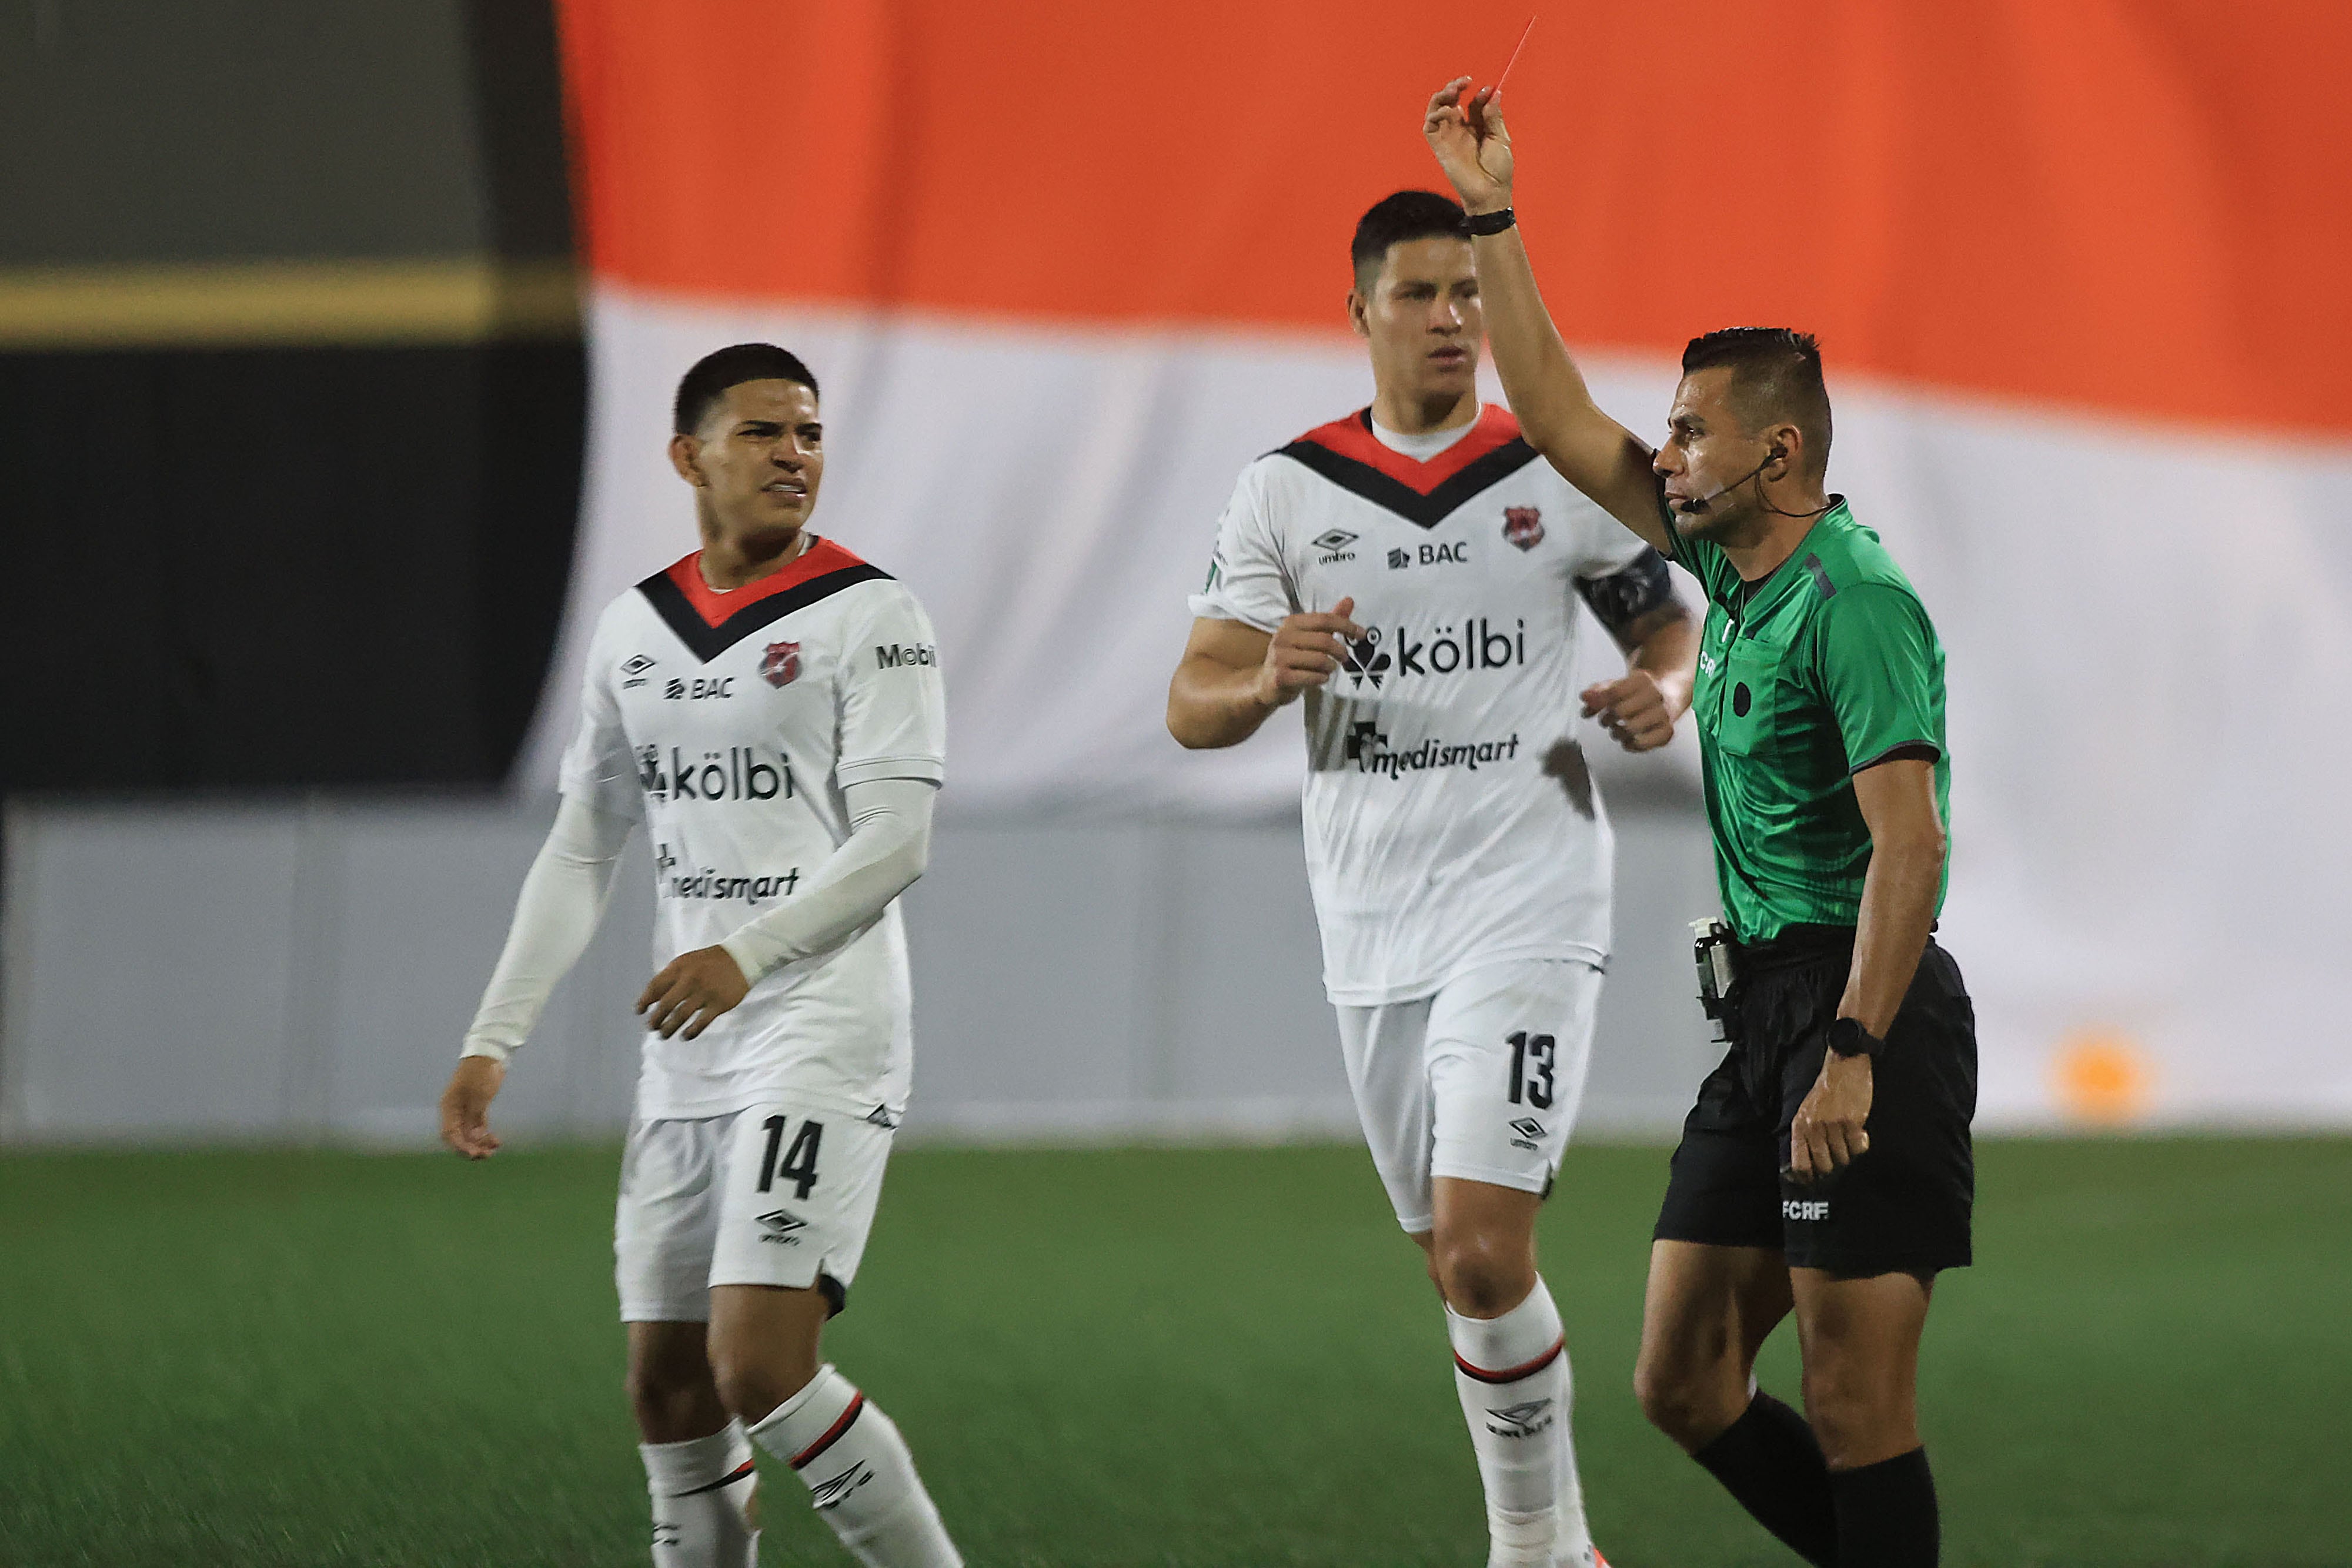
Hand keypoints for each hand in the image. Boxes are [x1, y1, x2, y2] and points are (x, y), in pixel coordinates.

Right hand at [439, 1055, 505, 1159]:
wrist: (490, 1055)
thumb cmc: (481, 1072)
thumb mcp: (478, 1094)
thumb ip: (475, 1115)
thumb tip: (474, 1136)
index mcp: (449, 1107)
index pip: (449, 1133)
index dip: (460, 1146)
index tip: (473, 1153)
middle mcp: (454, 1112)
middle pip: (458, 1137)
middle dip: (470, 1148)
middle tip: (484, 1156)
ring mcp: (466, 1111)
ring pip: (469, 1135)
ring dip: (479, 1144)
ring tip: (493, 1150)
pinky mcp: (477, 1109)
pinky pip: (478, 1128)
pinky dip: (485, 1136)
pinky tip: (496, 1142)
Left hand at [637, 945, 751, 1039]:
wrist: (742, 958)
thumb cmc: (709, 963)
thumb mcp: (686, 963)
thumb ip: (669, 978)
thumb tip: (650, 1000)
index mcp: (680, 968)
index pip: (655, 986)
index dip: (644, 1001)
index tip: (639, 1012)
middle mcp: (690, 979)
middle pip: (665, 1005)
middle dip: (655, 1019)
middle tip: (652, 1027)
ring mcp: (705, 992)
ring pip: (680, 1016)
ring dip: (669, 1028)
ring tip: (664, 1035)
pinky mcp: (719, 1003)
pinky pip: (701, 1023)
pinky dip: (690, 1032)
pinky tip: (685, 1036)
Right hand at [1255, 597, 1364, 708]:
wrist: (1265, 684)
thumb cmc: (1291, 658)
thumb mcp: (1309, 637)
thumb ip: (1329, 621)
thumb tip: (1349, 600)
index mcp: (1291, 623)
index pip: (1324, 619)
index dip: (1346, 625)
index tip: (1362, 634)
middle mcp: (1283, 637)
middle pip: (1324, 641)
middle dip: (1340, 651)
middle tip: (1344, 658)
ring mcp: (1279, 657)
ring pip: (1320, 660)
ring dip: (1330, 667)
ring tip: (1328, 669)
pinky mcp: (1280, 677)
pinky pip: (1313, 677)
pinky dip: (1322, 679)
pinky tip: (1319, 678)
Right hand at [1424, 77, 1513, 213]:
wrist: (1490, 193)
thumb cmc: (1499, 170)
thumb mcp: (1500, 138)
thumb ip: (1493, 116)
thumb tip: (1493, 91)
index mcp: (1477, 127)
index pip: (1472, 103)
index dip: (1478, 93)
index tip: (1487, 90)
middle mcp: (1461, 129)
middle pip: (1451, 101)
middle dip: (1455, 87)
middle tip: (1465, 82)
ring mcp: (1448, 137)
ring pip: (1437, 109)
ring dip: (1442, 96)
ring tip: (1453, 91)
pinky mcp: (1439, 147)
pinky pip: (1429, 126)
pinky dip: (1435, 113)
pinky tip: (1449, 111)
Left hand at [1582, 669, 1687, 751]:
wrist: (1667, 696)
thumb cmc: (1637, 693)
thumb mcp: (1616, 686)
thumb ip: (1597, 692)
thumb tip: (1585, 697)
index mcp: (1643, 679)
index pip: (1614, 693)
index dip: (1598, 703)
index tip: (1593, 707)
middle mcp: (1656, 695)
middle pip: (1621, 711)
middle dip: (1607, 718)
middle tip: (1606, 720)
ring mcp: (1664, 714)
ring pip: (1631, 729)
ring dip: (1617, 733)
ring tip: (1616, 729)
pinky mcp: (1667, 732)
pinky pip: (1642, 744)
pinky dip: (1630, 745)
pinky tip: (1628, 739)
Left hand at [1788, 1049, 1872, 1183]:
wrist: (1843, 1067)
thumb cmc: (1825, 1092)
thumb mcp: (1806, 1112)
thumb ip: (1805, 1137)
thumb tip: (1808, 1167)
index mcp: (1799, 1126)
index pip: (1799, 1164)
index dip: (1808, 1177)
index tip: (1815, 1181)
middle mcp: (1813, 1128)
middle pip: (1824, 1165)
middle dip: (1833, 1165)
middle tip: (1838, 1155)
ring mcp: (1832, 1125)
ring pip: (1843, 1158)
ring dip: (1848, 1153)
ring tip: (1848, 1138)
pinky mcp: (1851, 1122)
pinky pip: (1858, 1148)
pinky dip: (1861, 1144)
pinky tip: (1860, 1134)